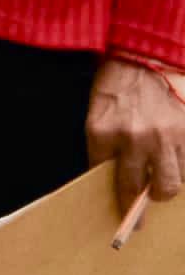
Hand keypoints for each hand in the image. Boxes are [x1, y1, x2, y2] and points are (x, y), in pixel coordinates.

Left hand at [94, 56, 184, 204]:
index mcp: (104, 133)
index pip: (111, 180)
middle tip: (144, 210)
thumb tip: (112, 176)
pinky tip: (176, 163)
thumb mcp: (97, 112)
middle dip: (144, 205)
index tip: (125, 220)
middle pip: (146, 190)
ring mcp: (166, 137)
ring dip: (168, 186)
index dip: (119, 202)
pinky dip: (183, 169)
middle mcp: (136, 139)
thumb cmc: (117, 82)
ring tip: (162, 180)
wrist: (146, 54)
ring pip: (173, 183)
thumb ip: (104, 146)